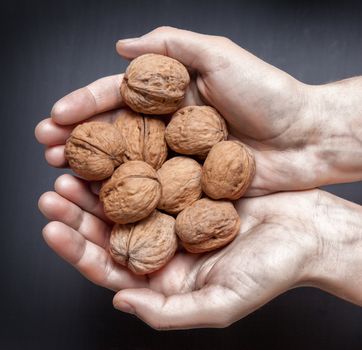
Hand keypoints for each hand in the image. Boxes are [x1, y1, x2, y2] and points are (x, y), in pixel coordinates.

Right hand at [35, 27, 361, 194]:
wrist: (305, 137)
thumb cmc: (269, 93)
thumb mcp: (219, 56)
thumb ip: (170, 45)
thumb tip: (120, 44)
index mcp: (171, 94)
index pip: (118, 97)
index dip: (85, 105)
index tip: (56, 117)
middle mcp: (169, 126)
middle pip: (116, 132)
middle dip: (79, 139)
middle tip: (48, 149)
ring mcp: (177, 157)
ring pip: (128, 163)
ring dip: (94, 169)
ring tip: (62, 174)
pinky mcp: (190, 184)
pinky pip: (153, 189)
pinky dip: (127, 194)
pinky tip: (102, 199)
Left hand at [38, 175, 361, 328]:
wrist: (306, 232)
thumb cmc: (271, 271)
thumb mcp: (220, 303)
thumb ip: (168, 312)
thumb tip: (121, 303)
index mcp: (164, 277)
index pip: (110, 267)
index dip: (78, 250)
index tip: (52, 229)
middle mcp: (165, 244)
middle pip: (110, 231)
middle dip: (78, 213)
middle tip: (54, 192)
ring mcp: (176, 213)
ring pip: (126, 200)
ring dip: (98, 187)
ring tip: (70, 170)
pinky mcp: (190, 187)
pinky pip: (154, 175)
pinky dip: (133, 166)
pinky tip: (115, 154)